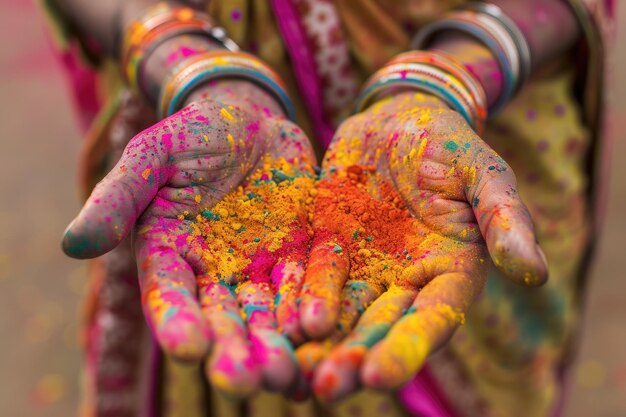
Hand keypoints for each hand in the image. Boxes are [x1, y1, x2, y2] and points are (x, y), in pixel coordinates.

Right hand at [62, 81, 316, 396]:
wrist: (249, 120)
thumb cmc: (191, 136)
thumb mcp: (152, 156)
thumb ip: (119, 198)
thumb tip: (73, 244)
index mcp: (170, 255)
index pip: (169, 296)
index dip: (177, 322)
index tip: (188, 348)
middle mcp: (215, 272)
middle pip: (223, 319)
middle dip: (232, 351)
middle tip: (242, 382)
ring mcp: (261, 266)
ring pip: (268, 312)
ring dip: (277, 344)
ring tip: (285, 374)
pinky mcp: (301, 251)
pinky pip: (310, 279)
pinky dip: (315, 303)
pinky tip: (321, 326)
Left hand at [295, 91, 547, 400]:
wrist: (398, 118)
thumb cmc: (449, 143)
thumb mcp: (481, 173)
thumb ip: (503, 219)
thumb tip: (535, 273)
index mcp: (451, 271)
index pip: (432, 319)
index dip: (408, 349)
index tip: (380, 377)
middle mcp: (407, 280)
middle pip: (381, 328)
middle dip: (355, 359)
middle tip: (327, 389)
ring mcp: (366, 266)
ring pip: (343, 314)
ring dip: (320, 345)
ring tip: (295, 374)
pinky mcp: (330, 246)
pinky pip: (312, 277)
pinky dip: (297, 301)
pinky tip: (278, 326)